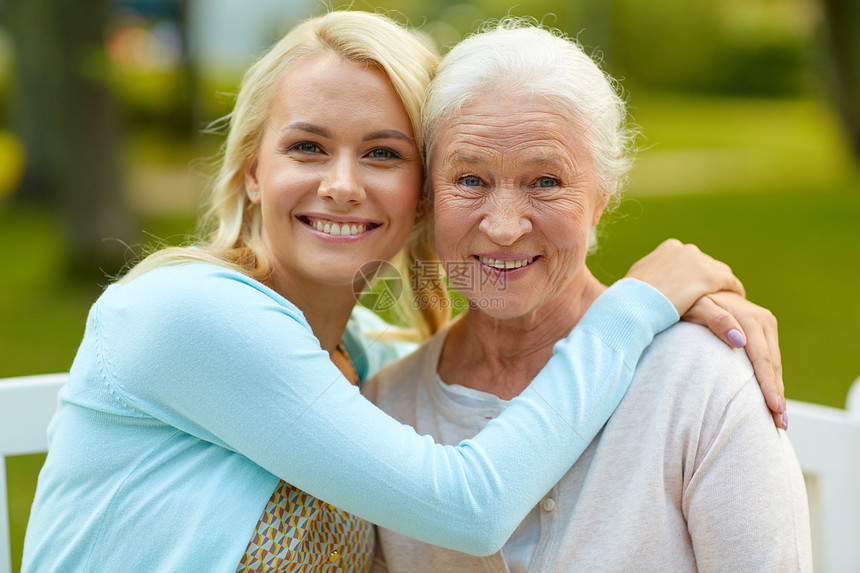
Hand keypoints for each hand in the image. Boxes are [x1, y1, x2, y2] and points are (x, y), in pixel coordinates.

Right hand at [625, 239, 744, 315]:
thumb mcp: (638, 278)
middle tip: (714, 295)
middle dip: (710, 279)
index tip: (697, 287)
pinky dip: (735, 290)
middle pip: (707, 263)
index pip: (691, 259)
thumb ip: (651, 274)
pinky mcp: (709, 276)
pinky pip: (730, 283)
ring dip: (723, 285)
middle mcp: (686, 250)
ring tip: (727, 299)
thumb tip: (650, 278)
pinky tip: (737, 300)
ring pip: (720, 272)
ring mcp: (698, 261)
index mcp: (669, 248)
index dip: (695, 274)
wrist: (634, 304)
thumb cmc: (630, 297)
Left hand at [683, 291, 785, 428]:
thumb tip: (739, 340)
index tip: (774, 408)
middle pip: (773, 364)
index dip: (768, 385)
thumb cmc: (689, 300)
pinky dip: (770, 380)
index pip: (762, 359)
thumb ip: (715, 320)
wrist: (694, 287)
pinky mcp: (761, 331)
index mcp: (750, 317)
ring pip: (774, 364)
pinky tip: (770, 399)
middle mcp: (763, 320)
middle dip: (777, 395)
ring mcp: (764, 325)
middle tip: (779, 424)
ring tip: (778, 419)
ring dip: (777, 391)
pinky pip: (768, 359)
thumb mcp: (696, 307)